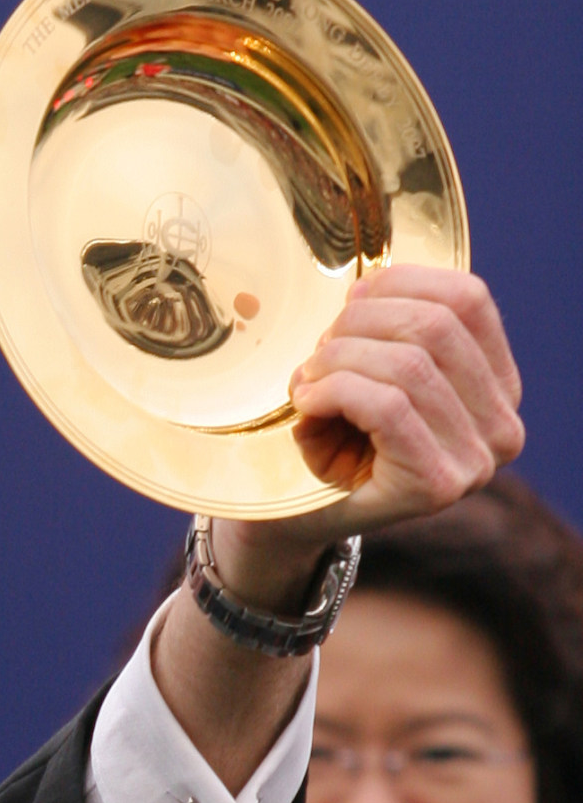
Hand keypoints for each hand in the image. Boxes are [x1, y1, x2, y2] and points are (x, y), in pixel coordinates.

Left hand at [209, 267, 523, 612]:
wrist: (299, 518)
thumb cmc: (336, 437)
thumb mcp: (370, 368)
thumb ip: (389, 324)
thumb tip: (370, 284)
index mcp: (498, 385)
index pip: (469, 299)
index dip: (401, 284)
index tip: (349, 304)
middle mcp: (502, 426)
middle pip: (434, 327)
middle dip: (359, 326)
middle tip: (317, 352)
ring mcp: (476, 462)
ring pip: (409, 365)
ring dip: (339, 361)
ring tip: (306, 381)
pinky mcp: (437, 487)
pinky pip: (388, 406)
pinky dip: (335, 393)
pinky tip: (307, 404)